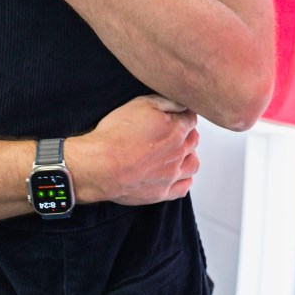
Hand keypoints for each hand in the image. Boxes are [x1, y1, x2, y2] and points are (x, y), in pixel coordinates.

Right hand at [68, 95, 199, 205]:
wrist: (100, 165)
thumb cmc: (116, 135)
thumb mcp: (140, 104)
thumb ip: (166, 102)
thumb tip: (182, 104)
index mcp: (176, 130)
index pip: (191, 119)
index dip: (182, 115)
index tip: (175, 115)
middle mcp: (178, 153)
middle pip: (193, 141)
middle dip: (186, 133)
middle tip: (173, 131)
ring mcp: (172, 174)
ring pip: (192, 165)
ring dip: (188, 156)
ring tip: (178, 153)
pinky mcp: (162, 192)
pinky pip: (183, 188)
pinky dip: (183, 180)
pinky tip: (175, 175)